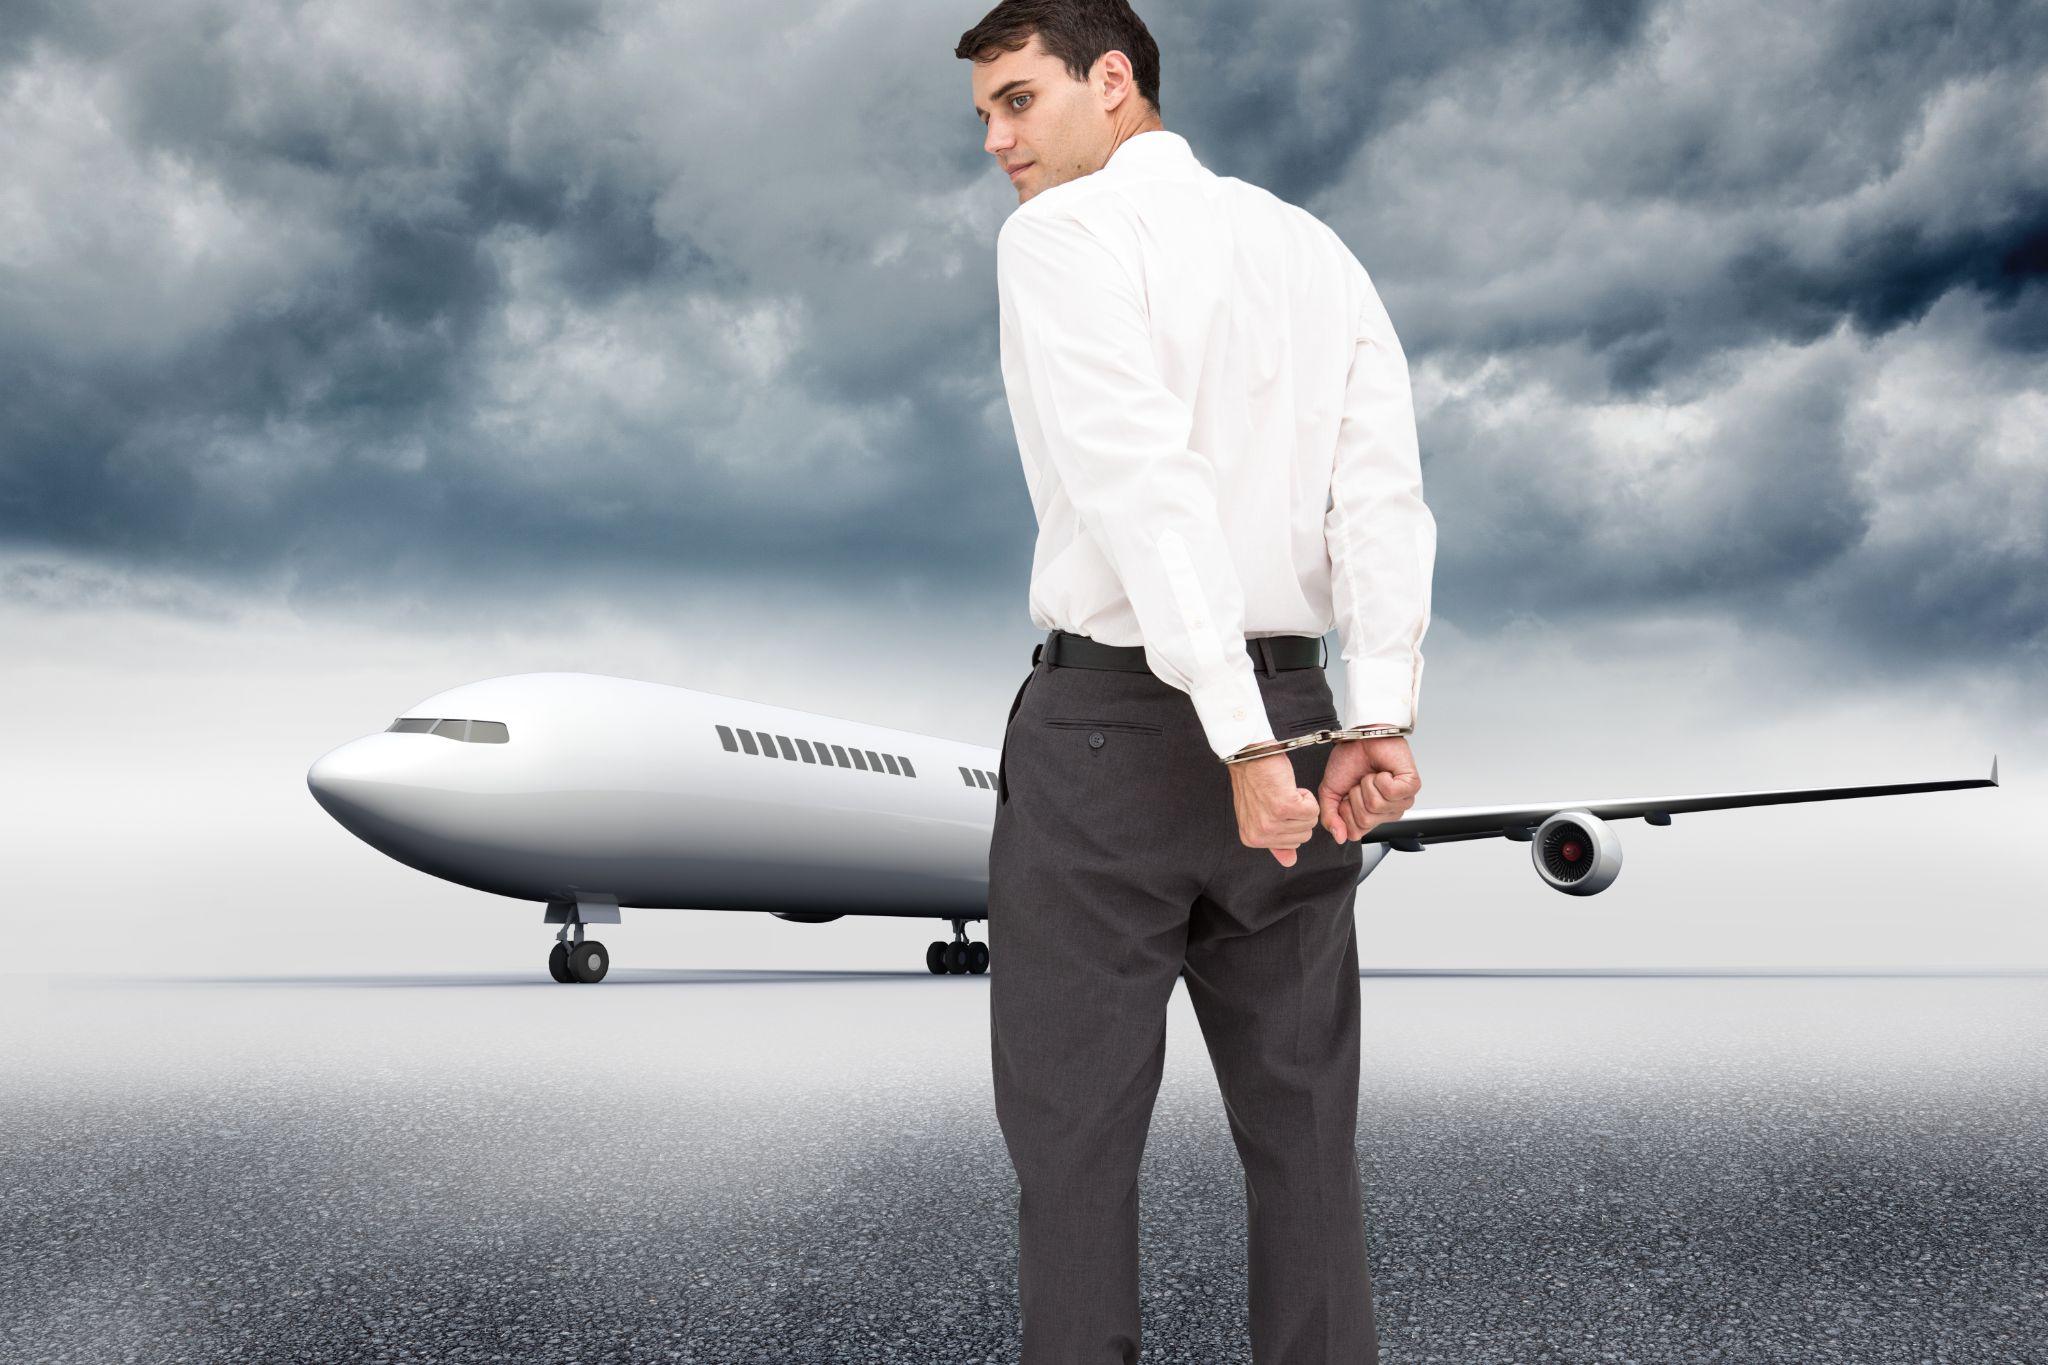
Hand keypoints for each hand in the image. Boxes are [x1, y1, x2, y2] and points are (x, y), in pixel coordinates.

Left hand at [1227, 751, 1320, 866]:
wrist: (1248, 756)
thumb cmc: (1254, 780)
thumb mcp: (1259, 815)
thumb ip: (1275, 842)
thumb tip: (1289, 861)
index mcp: (1253, 839)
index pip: (1293, 844)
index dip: (1292, 822)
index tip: (1276, 807)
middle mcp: (1260, 834)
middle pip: (1304, 835)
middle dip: (1299, 814)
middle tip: (1281, 798)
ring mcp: (1271, 822)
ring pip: (1310, 822)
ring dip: (1303, 803)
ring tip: (1284, 792)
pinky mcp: (1284, 807)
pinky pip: (1312, 809)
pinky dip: (1306, 795)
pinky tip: (1289, 788)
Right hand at [1318, 734, 1420, 841]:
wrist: (1360, 737)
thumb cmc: (1350, 760)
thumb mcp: (1330, 793)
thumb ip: (1330, 817)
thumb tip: (1338, 837)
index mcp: (1371, 816)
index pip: (1355, 833)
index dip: (1345, 812)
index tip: (1347, 795)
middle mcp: (1387, 812)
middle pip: (1365, 820)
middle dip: (1356, 796)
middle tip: (1360, 782)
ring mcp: (1401, 801)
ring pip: (1377, 806)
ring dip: (1368, 784)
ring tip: (1372, 775)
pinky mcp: (1411, 786)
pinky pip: (1391, 793)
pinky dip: (1382, 778)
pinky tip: (1384, 772)